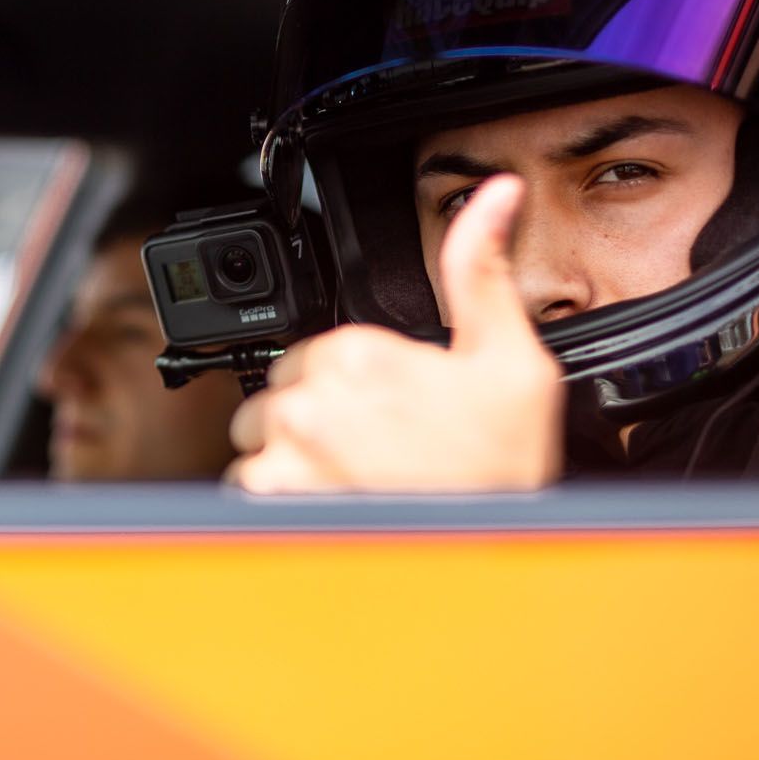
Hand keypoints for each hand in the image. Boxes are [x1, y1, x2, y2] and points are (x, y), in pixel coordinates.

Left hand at [226, 174, 563, 493]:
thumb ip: (480, 272)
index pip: (318, 354)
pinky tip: (333, 507)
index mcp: (358, 353)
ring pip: (262, 442)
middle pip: (282, 396)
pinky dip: (281, 501)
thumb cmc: (497, 474)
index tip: (386, 413)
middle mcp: (310, 399)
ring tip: (354, 483)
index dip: (351, 386)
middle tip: (374, 452)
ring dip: (294, 461)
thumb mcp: (509, 364)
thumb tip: (492, 195)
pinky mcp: (267, 501)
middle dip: (316, 419)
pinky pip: (249, 487)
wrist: (486, 564)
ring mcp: (284, 453)